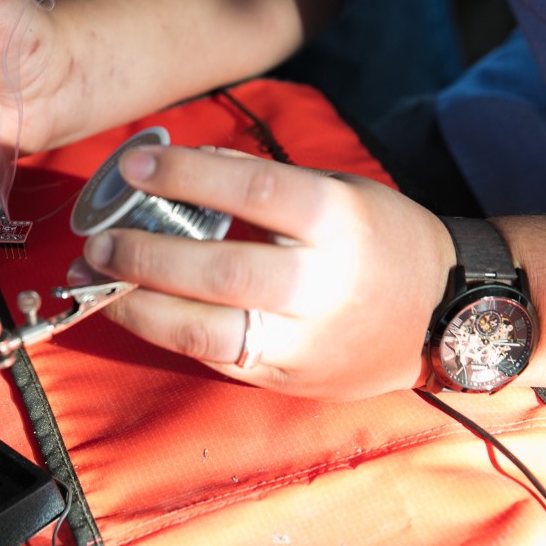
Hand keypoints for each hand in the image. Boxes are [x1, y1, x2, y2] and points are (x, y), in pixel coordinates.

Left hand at [73, 145, 456, 400]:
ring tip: (97, 283)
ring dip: (139, 307)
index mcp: (335, 220)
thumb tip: (182, 166)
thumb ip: (260, 180)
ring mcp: (304, 340)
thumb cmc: (381, 238)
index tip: (133, 166)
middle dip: (144, 254)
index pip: (248, 190)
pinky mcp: (290, 379)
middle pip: (216, 270)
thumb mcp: (336, 189)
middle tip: (97, 240)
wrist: (448, 315)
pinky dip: (166, 333)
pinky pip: (215, 358)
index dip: (183, 176)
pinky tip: (135, 310)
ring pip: (205, 331)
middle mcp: (320, 284)